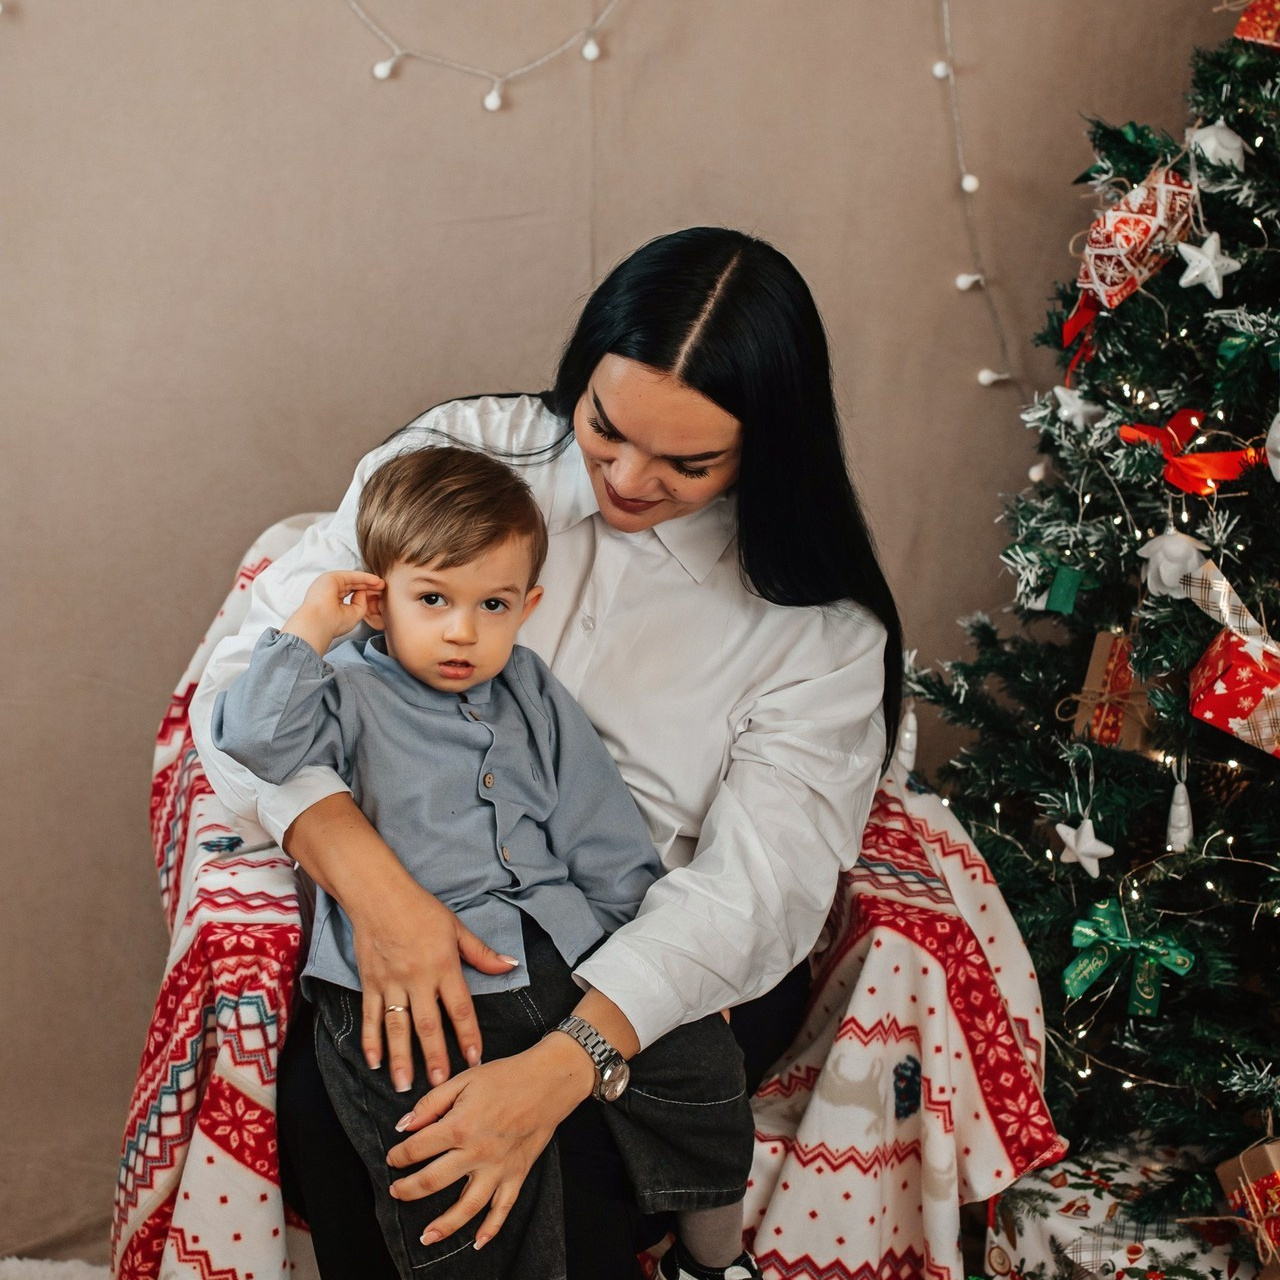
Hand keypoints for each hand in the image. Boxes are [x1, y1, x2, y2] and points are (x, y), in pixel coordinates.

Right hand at [282, 569, 383, 653]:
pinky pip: (350, 576)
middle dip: (369, 586)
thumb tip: (365, 591)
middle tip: (383, 587)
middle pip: (353, 585)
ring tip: (381, 583)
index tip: (379, 594)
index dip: (366, 592)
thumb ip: (361, 602)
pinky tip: (375, 580)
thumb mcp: (354, 613)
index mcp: (331, 601)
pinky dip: (364, 577)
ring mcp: (328, 583)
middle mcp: (329, 591)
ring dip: (368, 581)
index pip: (351, 593)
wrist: (319, 623)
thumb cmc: (333, 624)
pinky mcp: (330, 577)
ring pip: (352, 579)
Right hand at [283, 795, 518, 1092]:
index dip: (468, 1035)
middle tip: (440, 1085)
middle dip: (434, 1057)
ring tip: (405, 1085)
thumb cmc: (421, 909)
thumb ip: (481, 953)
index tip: (474, 1059)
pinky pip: (371, 1016)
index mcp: (443, 965)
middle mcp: (417, 978)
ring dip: (401, 1058)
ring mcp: (391, 982)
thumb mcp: (456, 927)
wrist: (378, 894)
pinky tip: (374, 1062)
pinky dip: (371, 1041)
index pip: (460, 1008)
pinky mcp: (370, 982)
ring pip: (397, 1027)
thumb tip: (510, 965)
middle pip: (427, 1025)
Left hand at [386, 1033, 594, 1249]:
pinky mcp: (517, 1174)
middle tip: (396, 1191)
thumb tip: (404, 1126)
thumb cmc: (506, 1076)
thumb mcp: (464, 1079)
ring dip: (443, 1225)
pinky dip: (491, 1229)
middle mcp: (477, 1152)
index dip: (399, 1154)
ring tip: (425, 1236)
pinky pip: (503, 1208)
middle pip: (433, 1182)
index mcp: (460, 1126)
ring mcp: (498, 1167)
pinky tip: (477, 1242)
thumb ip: (431, 1103)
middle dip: (408, 1189)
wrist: (549, 1080)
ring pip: (466, 1206)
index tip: (393, 1157)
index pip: (418, 1148)